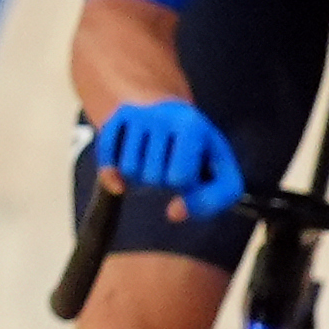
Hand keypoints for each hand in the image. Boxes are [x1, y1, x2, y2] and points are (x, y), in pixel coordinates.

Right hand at [92, 97, 242, 222]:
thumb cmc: (201, 155)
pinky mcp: (118, 116)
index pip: (180, 178)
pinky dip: (113, 171)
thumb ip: (212, 201)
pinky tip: (128, 168)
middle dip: (162, 181)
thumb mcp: (222, 175)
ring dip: (141, 177)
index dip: (186, 186)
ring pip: (128, 170)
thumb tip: (174, 213)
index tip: (192, 172)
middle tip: (170, 165)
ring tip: (154, 161)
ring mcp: (139, 114)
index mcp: (194, 126)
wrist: (177, 116)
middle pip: (152, 176)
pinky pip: (106, 156)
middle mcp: (164, 115)